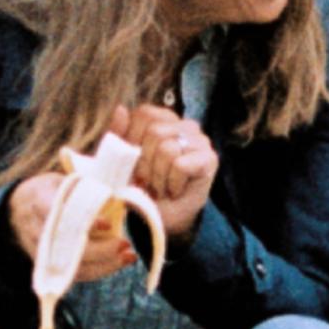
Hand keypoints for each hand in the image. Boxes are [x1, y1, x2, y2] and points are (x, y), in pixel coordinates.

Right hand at [8, 169, 137, 285]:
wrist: (21, 208)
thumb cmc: (51, 190)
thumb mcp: (65, 178)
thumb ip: (91, 182)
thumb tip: (135, 183)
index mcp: (38, 199)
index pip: (58, 213)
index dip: (83, 220)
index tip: (107, 224)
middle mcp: (37, 228)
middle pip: (68, 246)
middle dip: (100, 249)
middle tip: (124, 243)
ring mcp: (41, 250)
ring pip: (73, 266)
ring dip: (105, 264)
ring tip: (129, 256)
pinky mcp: (49, 265)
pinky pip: (75, 274)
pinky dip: (100, 270)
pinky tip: (120, 262)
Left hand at [110, 103, 218, 238]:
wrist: (161, 219)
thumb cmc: (142, 188)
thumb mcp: (121, 160)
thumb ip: (119, 134)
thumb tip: (121, 109)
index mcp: (163, 120)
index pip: (145, 114)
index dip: (132, 138)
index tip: (132, 162)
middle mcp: (185, 125)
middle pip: (155, 131)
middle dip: (145, 162)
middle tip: (147, 180)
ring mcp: (200, 141)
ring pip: (167, 148)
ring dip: (158, 176)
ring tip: (160, 187)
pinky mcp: (209, 159)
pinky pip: (181, 164)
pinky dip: (172, 183)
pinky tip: (174, 191)